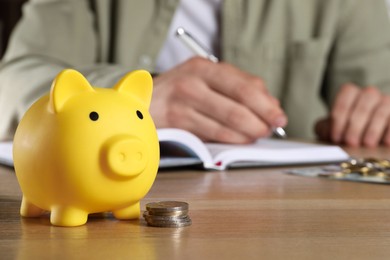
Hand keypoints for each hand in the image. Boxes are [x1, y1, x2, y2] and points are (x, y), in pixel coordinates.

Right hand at [150, 57, 286, 143]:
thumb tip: (268, 106)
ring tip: (257, 136)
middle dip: (261, 119)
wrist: (141, 102)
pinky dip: (231, 140)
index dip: (266, 103)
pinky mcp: (177, 122)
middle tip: (271, 129)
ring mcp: (183, 102)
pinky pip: (213, 134)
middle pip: (239, 102)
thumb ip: (234, 88)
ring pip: (228, 121)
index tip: (279, 116)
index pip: (244, 84)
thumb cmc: (178, 93)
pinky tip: (239, 141)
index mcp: (204, 67)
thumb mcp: (203, 80)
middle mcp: (193, 81)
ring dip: (248, 132)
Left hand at [315, 83, 389, 146]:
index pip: (345, 98)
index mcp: (350, 93)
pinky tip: (385, 142)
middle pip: (362, 106)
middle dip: (355, 126)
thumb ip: (325, 127)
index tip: (335, 136)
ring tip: (367, 144)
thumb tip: (326, 132)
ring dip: (373, 129)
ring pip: (381, 111)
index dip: (339, 118)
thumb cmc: (345, 128)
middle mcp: (369, 94)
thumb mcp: (331, 127)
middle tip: (350, 142)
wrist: (363, 133)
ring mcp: (385, 101)